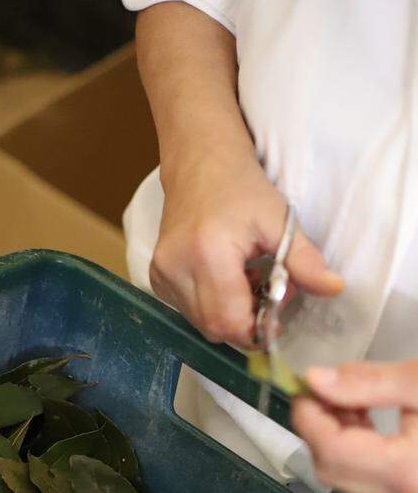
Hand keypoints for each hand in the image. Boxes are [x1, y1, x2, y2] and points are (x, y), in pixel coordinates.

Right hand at [150, 153, 344, 346]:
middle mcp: (177, 268)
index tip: (276, 316)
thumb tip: (335, 289)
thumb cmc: (241, 188)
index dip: (257, 329)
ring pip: (201, 324)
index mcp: (208, 253)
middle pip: (215, 328)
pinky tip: (224, 280)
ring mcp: (162, 274)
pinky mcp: (156, 278)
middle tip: (264, 294)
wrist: (199, 163)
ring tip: (245, 282)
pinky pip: (188, 312)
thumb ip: (305, 261)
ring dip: (229, 316)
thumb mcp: (280, 220)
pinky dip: (212, 306)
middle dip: (246, 324)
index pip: (230, 321)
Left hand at [293, 360, 417, 492]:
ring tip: (343, 393)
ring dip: (333, 433)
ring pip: (344, 472)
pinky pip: (365, 473)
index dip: (308, 414)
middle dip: (316, 424)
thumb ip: (371, 382)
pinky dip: (353, 443)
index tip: (303, 383)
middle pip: (330, 466)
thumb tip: (316, 380)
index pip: (330, 449)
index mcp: (405, 473)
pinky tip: (362, 410)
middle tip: (320, 386)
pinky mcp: (410, 492)